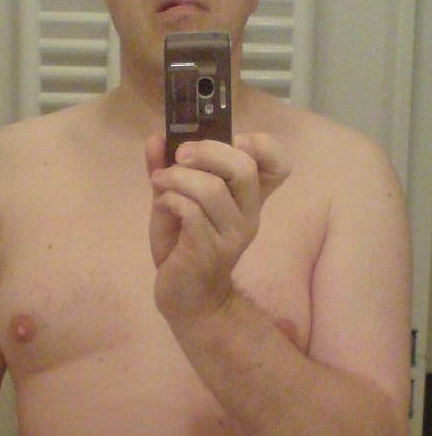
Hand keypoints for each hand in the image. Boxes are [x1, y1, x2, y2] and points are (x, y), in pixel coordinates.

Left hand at [145, 132, 290, 321]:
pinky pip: (191, 211)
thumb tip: (156, 138)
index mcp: (248, 198)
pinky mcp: (210, 249)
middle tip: (180, 156)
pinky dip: (170, 200)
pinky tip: (162, 206)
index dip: (262, 144)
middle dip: (206, 151)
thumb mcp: (176, 200)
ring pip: (210, 188)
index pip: (280, 165)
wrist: (187, 297)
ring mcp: (232, 234)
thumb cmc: (184, 247)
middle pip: (244, 167)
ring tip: (160, 183)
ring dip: (176, 178)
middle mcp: (249, 214)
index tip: (231, 139)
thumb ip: (168, 169)